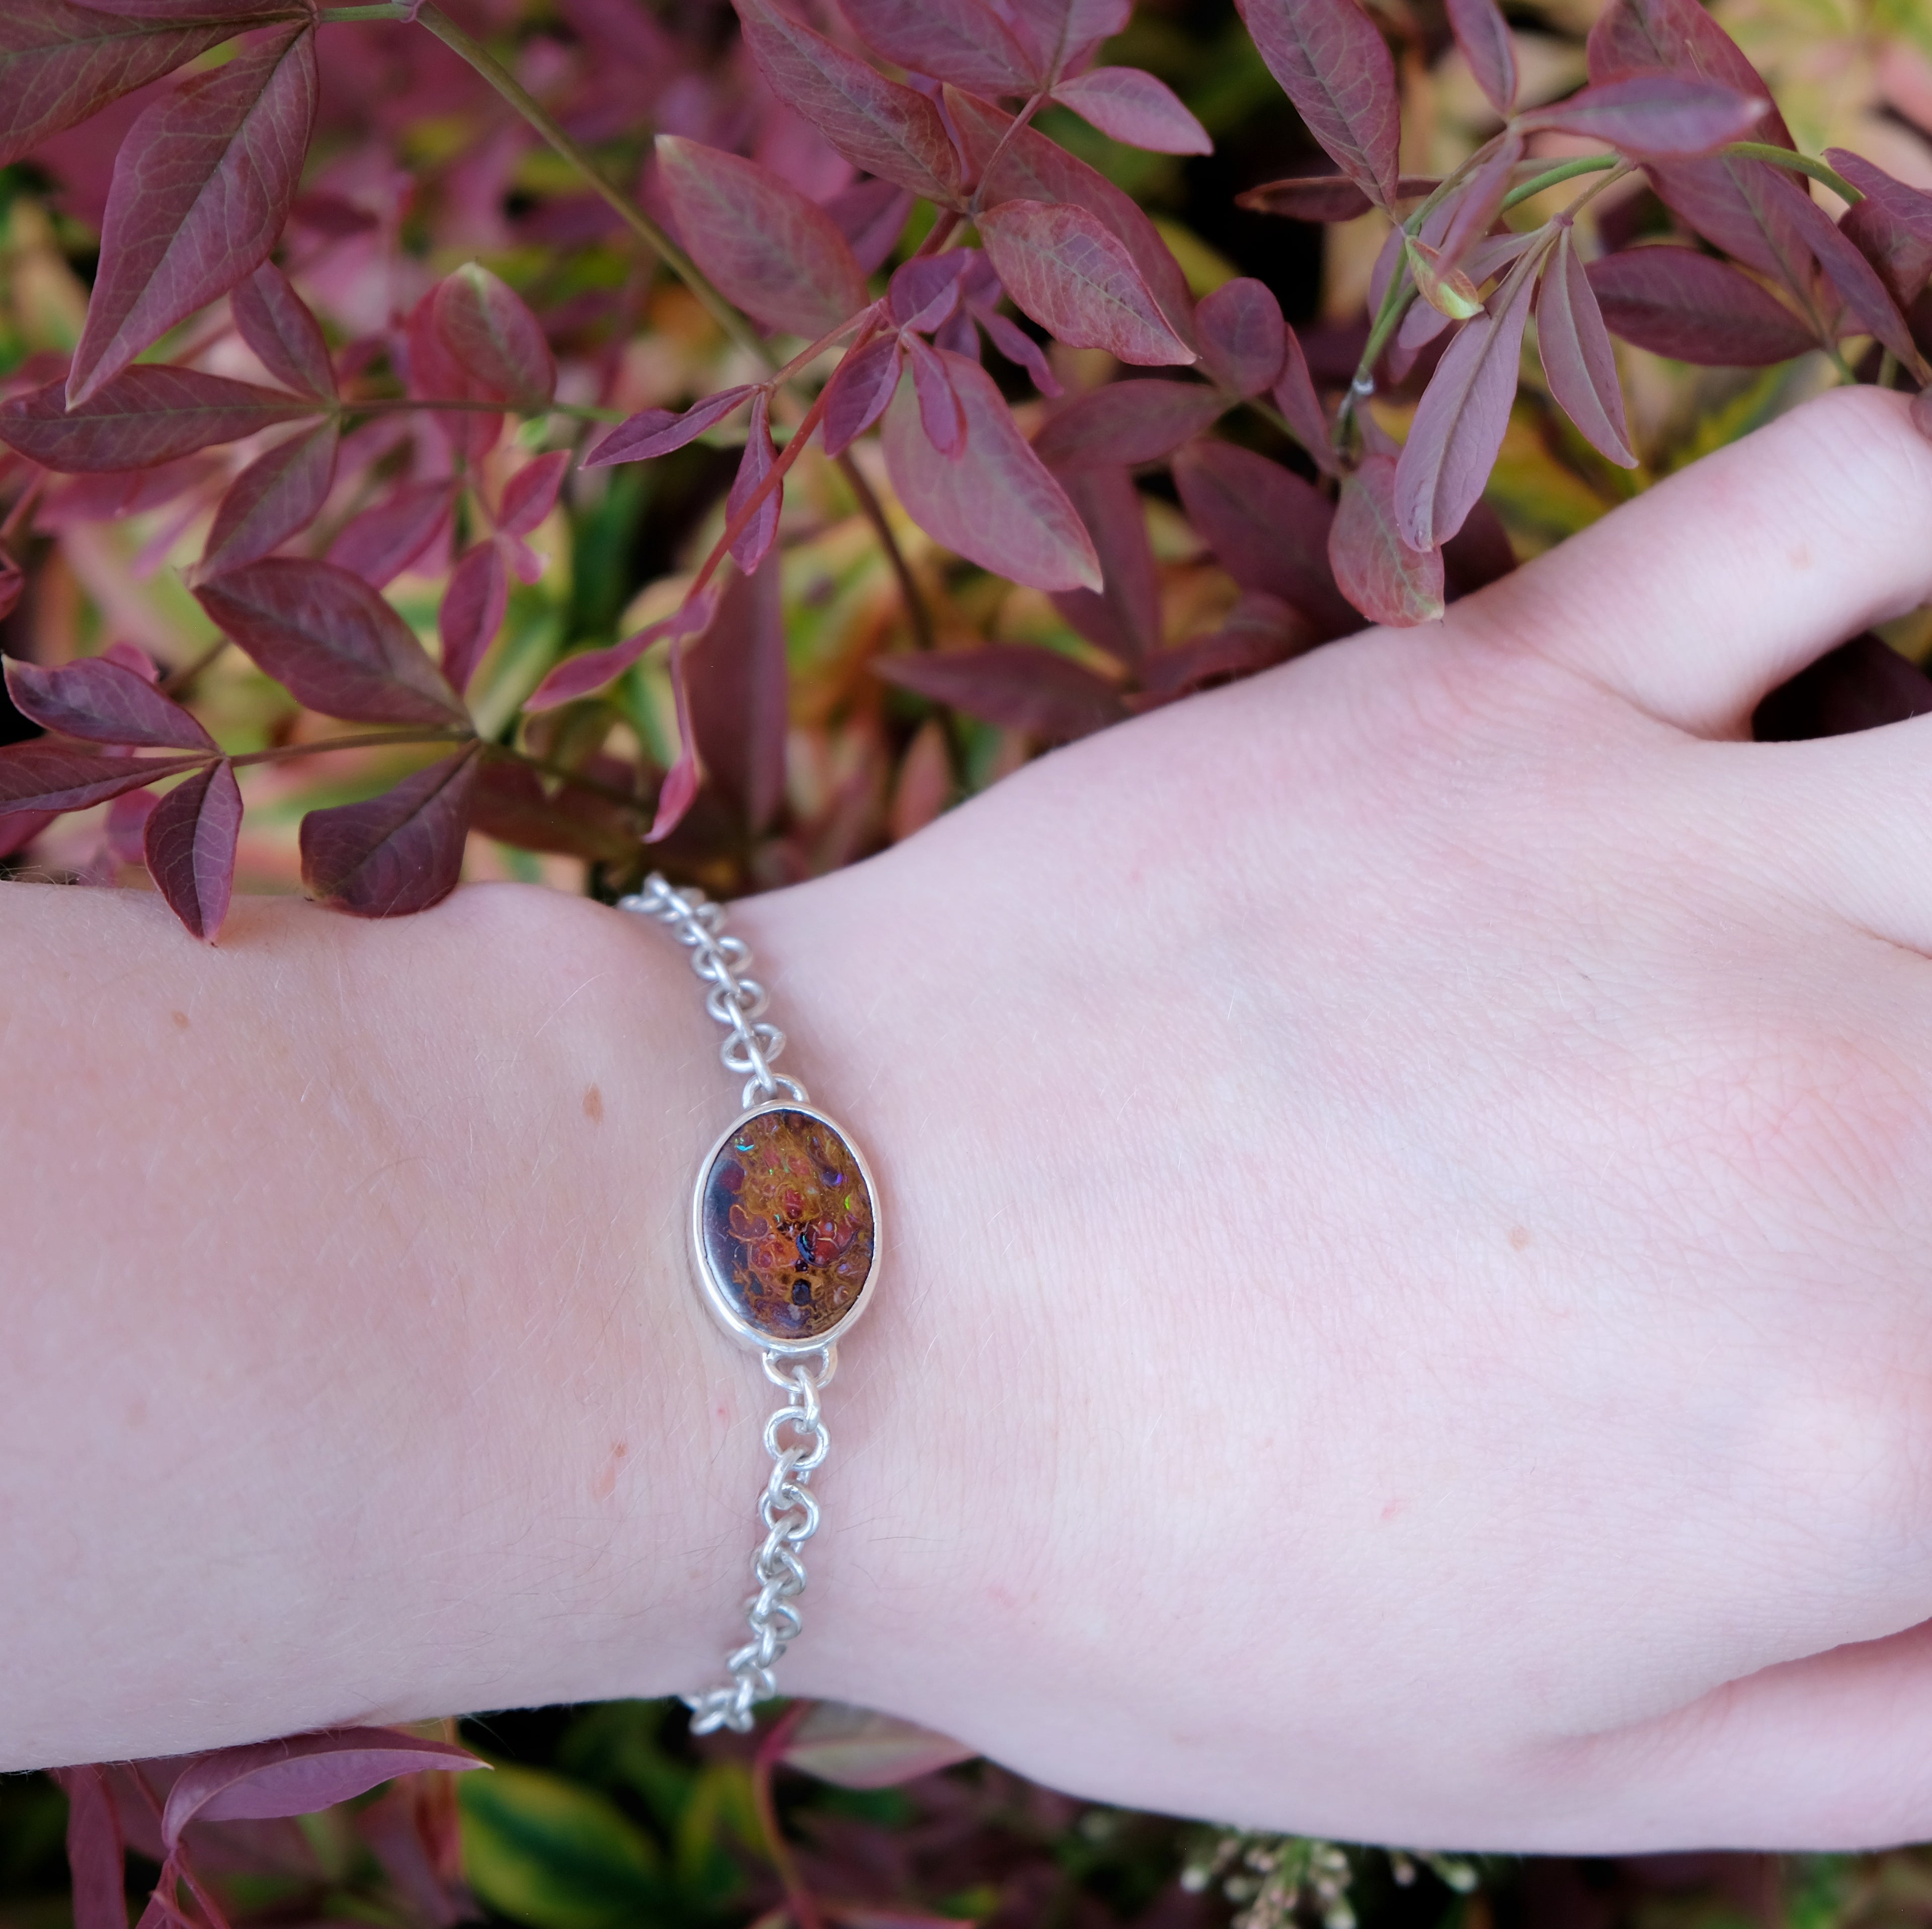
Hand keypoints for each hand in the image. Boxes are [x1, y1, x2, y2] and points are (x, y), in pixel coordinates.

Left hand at [748, 386, 1931, 1850]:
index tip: (1877, 1342)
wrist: (797, 1303)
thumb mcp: (1519, 1769)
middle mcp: (1847, 1118)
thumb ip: (1870, 1725)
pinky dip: (1924, 520)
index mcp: (1875, 1426)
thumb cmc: (1122, 1567)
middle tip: (1867, 1155)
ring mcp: (1668, 857)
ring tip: (1900, 931)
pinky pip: (1832, 504)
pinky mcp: (1486, 692)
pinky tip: (1892, 637)